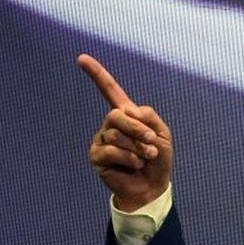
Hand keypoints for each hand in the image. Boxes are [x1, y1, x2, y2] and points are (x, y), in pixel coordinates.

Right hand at [77, 54, 171, 211]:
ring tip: (144, 158)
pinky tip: (134, 165)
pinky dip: (129, 158)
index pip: (109, 90)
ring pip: (116, 134)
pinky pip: (112, 150)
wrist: (152, 186)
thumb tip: (128, 111)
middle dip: (138, 129)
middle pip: (117, 115)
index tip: (81, 58)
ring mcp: (101, 140)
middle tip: (151, 142)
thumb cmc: (157, 159)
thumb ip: (149, 116)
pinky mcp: (96, 156)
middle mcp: (110, 125)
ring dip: (137, 147)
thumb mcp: (162, 134)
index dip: (96, 74)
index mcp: (126, 114)